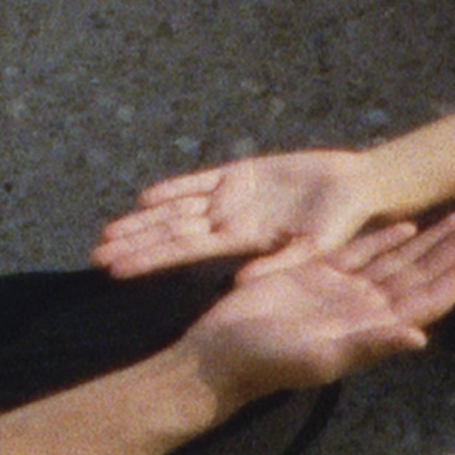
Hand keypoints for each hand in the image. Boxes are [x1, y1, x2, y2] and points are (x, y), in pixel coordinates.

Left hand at [94, 148, 383, 279]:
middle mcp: (228, 223)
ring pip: (177, 209)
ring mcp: (231, 197)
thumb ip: (278, 264)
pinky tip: (145, 197)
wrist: (358, 190)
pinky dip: (174, 188)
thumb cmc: (342, 227)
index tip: (114, 271)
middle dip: (135, 243)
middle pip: (170, 232)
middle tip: (95, 255)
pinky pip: (200, 181)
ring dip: (144, 220)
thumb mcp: (315, 251)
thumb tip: (237, 282)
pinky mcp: (241, 172)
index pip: (182, 252)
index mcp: (240, 243)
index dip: (147, 259)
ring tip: (109, 233)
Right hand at [179, 211, 454, 397]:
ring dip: (429, 240)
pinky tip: (408, 225)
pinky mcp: (316, 274)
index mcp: (373, 328)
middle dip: (454, 249)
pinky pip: (360, 252)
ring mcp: (343, 290)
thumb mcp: (323, 356)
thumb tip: (421, 338)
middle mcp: (365, 308)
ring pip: (397, 260)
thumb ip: (371, 344)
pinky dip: (385, 239)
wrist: (224, 352)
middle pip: (421, 274)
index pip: (428, 299)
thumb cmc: (271, 362)